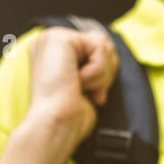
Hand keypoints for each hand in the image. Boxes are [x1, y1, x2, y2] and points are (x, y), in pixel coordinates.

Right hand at [24, 25, 119, 155]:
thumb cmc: (68, 116)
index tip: (93, 96)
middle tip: (90, 92)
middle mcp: (51, 42)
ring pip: (103, 43)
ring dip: (101, 73)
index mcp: (55, 53)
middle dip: (106, 72)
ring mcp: (53, 38)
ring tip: (81, 88)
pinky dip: (97, 71)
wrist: (55, 125)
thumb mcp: (87, 85)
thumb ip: (95, 64)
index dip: (104, 73)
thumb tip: (112, 52)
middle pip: (103, 43)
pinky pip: (98, 47)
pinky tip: (78, 83)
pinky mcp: (59, 38)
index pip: (97, 48)